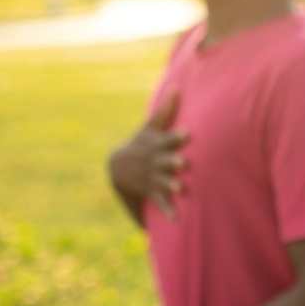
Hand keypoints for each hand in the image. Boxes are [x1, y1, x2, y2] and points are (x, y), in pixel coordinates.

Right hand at [108, 91, 188, 218]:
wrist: (117, 169)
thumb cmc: (141, 144)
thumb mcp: (150, 127)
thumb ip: (166, 110)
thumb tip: (176, 85)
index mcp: (156, 146)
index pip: (166, 139)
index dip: (176, 137)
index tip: (187, 133)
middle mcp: (154, 162)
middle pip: (164, 161)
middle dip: (172, 162)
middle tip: (183, 163)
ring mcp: (151, 178)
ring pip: (162, 181)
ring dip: (170, 184)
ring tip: (180, 188)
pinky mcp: (151, 192)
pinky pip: (160, 203)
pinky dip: (167, 211)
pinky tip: (177, 220)